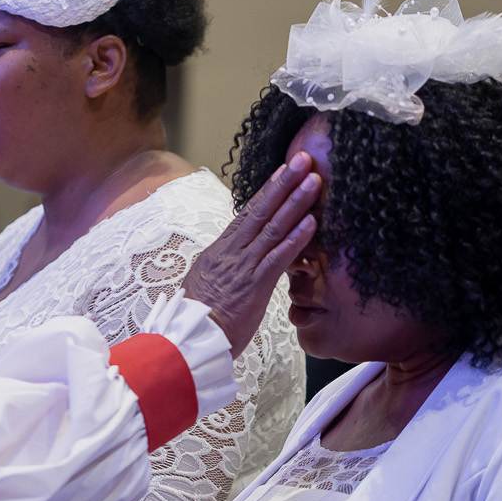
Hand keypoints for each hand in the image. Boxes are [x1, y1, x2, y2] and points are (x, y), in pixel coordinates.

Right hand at [183, 151, 319, 356]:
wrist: (187, 341)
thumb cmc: (198, 320)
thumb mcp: (207, 284)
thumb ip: (224, 267)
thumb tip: (233, 258)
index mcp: (220, 251)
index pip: (247, 214)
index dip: (267, 191)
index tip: (283, 170)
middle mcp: (231, 252)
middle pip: (261, 211)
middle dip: (284, 183)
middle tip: (303, 159)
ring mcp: (243, 267)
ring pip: (272, 228)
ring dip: (296, 203)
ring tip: (314, 181)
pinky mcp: (254, 286)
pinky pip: (277, 258)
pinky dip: (296, 239)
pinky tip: (311, 223)